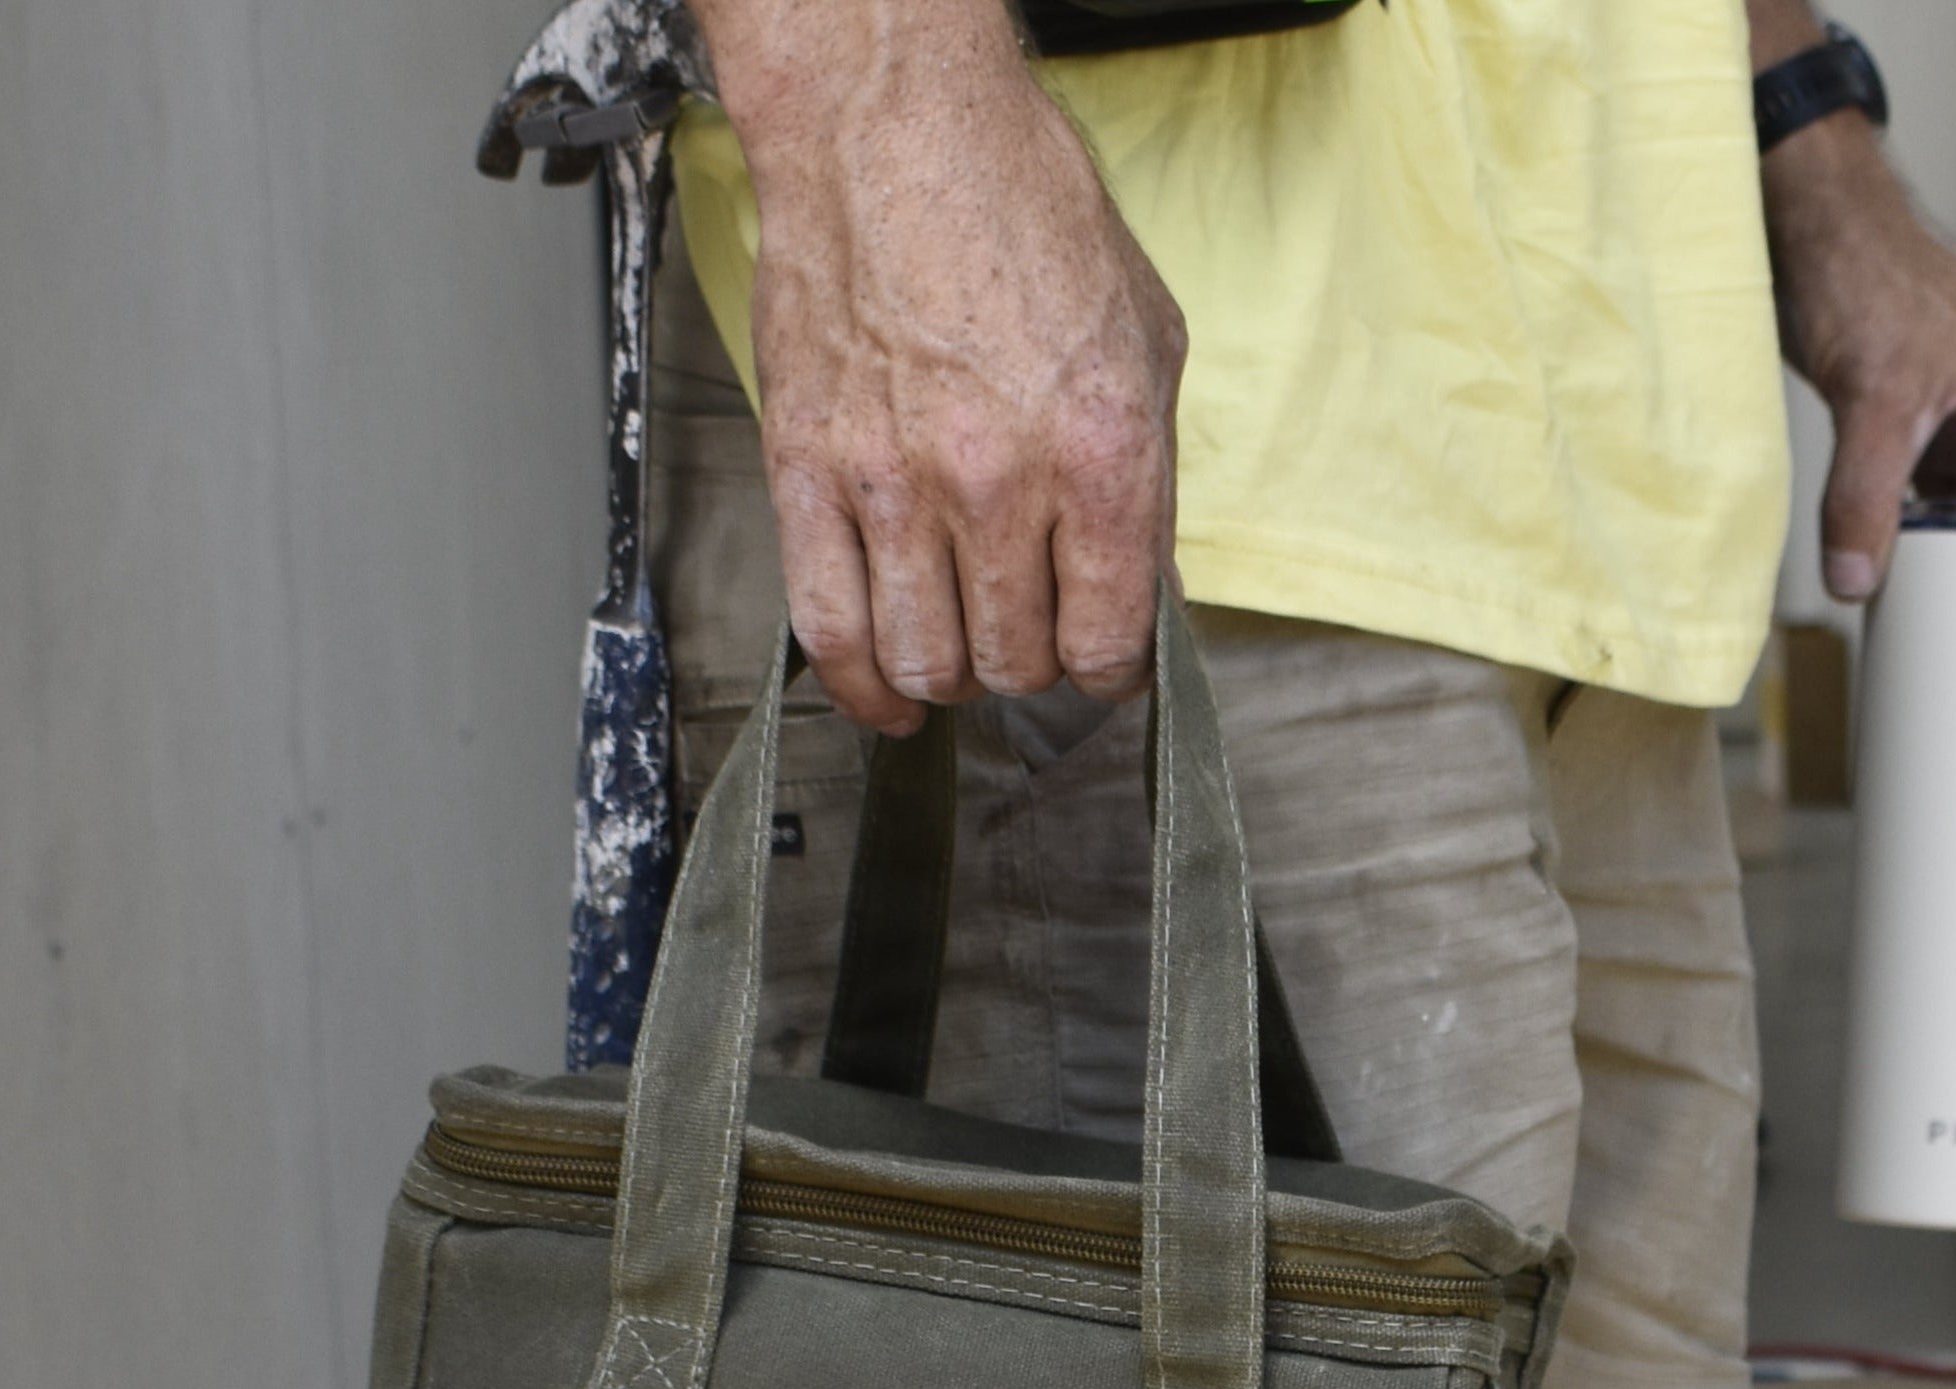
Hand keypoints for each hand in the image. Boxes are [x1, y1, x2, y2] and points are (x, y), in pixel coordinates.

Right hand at [700, 0, 1186, 728]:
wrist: (894, 125)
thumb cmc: (1020, 212)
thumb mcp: (1144, 344)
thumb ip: (1147, 483)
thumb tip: (1141, 594)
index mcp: (1097, 450)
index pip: (1111, 642)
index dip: (1112, 666)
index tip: (1100, 654)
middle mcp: (995, 477)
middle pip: (1018, 662)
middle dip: (1032, 659)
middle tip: (1029, 621)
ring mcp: (893, 480)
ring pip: (928, 661)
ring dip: (952, 672)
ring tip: (963, 638)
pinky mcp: (808, 469)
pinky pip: (829, 628)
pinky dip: (861, 687)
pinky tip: (887, 697)